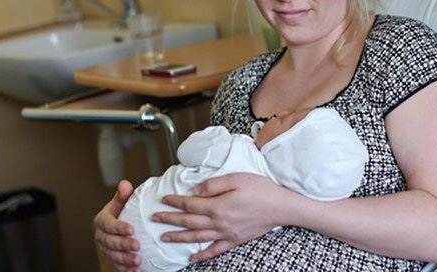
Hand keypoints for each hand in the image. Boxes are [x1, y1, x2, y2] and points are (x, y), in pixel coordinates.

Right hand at [93, 180, 140, 271]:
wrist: (123, 225)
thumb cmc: (124, 211)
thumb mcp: (122, 202)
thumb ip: (123, 195)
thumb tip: (124, 184)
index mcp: (102, 221)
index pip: (108, 224)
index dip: (119, 227)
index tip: (131, 229)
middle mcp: (101, 236)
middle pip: (110, 242)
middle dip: (123, 244)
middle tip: (137, 245)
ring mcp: (106, 249)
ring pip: (113, 256)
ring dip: (125, 259)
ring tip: (138, 260)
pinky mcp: (113, 259)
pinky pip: (118, 266)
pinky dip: (127, 270)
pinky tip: (138, 271)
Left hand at [153, 173, 293, 262]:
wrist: (281, 207)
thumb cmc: (261, 189)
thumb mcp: (236, 178)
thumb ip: (214, 184)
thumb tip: (196, 190)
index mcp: (218, 205)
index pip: (190, 204)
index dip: (175, 201)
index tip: (164, 199)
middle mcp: (219, 222)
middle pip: (189, 221)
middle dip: (170, 220)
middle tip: (156, 218)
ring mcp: (226, 234)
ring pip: (197, 237)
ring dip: (179, 237)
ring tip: (164, 237)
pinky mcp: (235, 240)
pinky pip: (214, 250)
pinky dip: (202, 256)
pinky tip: (192, 258)